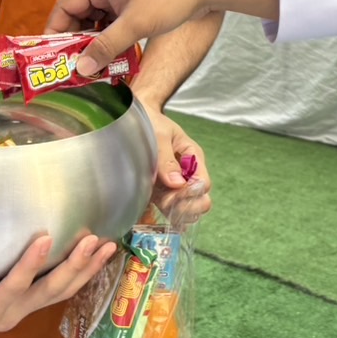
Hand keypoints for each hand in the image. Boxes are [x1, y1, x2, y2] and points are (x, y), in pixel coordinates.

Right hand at [0, 233, 116, 333]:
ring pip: (62, 290)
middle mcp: (12, 313)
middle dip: (74, 266)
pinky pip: (61, 287)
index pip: (14, 287)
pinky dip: (82, 271)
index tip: (45, 237)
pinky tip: (99, 253)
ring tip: (109, 245)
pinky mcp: (30, 299)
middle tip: (94, 240)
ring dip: (87, 269)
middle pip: (50, 291)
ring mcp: (24, 307)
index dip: (30, 265)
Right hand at [46, 0, 224, 76]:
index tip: (53, 56)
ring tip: (96, 64)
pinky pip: (115, 19)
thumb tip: (82, 67)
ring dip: (97, 40)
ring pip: (98, 18)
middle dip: (77, 39)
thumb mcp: (135, 26)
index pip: (64, 6)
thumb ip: (106, 47)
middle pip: (79, 13)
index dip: (55, 32)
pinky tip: (116, 55)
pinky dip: (113, 35)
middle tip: (75, 65)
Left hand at [144, 104, 210, 223]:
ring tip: (158, 206)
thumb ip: (167, 159)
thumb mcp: (160, 136)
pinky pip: (172, 211)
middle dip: (186, 206)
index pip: (203, 184)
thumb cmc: (150, 123)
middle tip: (165, 202)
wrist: (133, 119)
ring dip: (176, 213)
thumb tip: (177, 184)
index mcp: (193, 158)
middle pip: (200, 200)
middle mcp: (187, 174)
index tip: (170, 194)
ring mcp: (174, 185)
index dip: (189, 193)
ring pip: (187, 209)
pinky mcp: (161, 192)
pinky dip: (168, 217)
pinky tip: (157, 218)